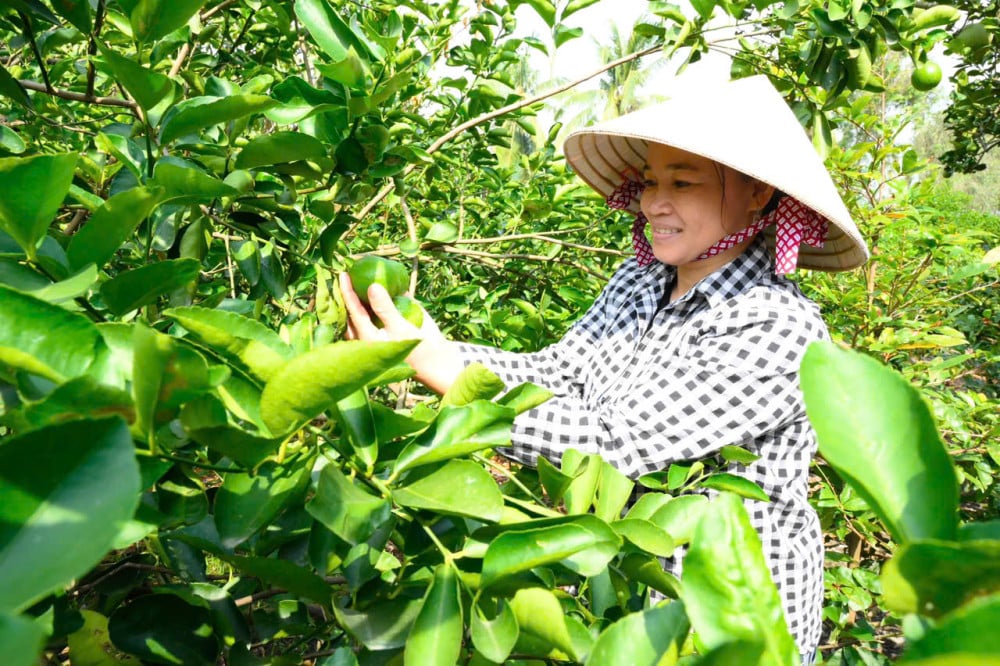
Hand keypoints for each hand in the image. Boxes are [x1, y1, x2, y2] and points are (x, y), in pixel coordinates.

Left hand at [338, 272, 462, 393]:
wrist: (436, 359)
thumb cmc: (416, 349)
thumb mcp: (400, 328)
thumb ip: (385, 309)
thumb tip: (372, 286)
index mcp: (366, 335)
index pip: (353, 311)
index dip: (347, 292)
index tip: (343, 275)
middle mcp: (370, 329)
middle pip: (355, 307)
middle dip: (351, 290)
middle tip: (348, 270)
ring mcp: (382, 323)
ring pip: (369, 303)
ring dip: (366, 288)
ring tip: (362, 268)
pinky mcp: (395, 318)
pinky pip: (388, 300)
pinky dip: (386, 288)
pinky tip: (383, 274)